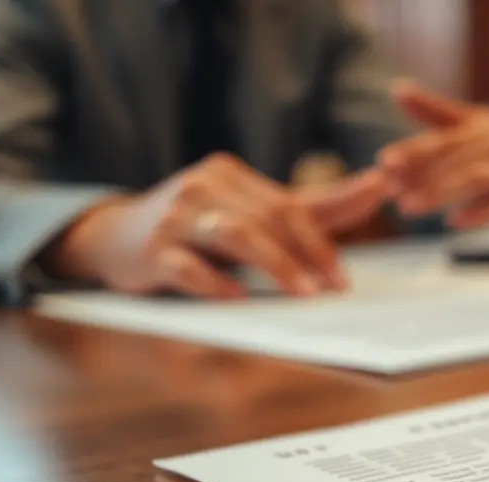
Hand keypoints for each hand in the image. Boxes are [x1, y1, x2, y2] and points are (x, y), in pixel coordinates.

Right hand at [42, 153, 384, 297]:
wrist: (113, 237)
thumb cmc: (194, 229)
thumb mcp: (246, 212)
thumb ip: (307, 207)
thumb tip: (376, 188)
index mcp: (232, 176)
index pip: (290, 203)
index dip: (325, 236)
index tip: (348, 273)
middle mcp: (205, 186)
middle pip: (269, 219)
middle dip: (308, 255)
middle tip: (334, 289)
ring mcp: (177, 217)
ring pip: (236, 235)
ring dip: (275, 264)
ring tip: (303, 293)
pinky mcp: (153, 250)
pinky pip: (189, 266)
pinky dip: (216, 283)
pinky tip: (239, 299)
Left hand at [379, 80, 488, 230]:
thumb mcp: (467, 130)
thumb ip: (433, 111)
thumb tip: (396, 87)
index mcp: (485, 124)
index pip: (443, 138)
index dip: (413, 150)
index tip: (384, 162)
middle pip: (458, 159)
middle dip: (422, 175)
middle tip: (391, 192)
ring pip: (477, 180)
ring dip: (441, 193)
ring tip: (409, 207)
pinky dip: (479, 214)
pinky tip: (454, 221)